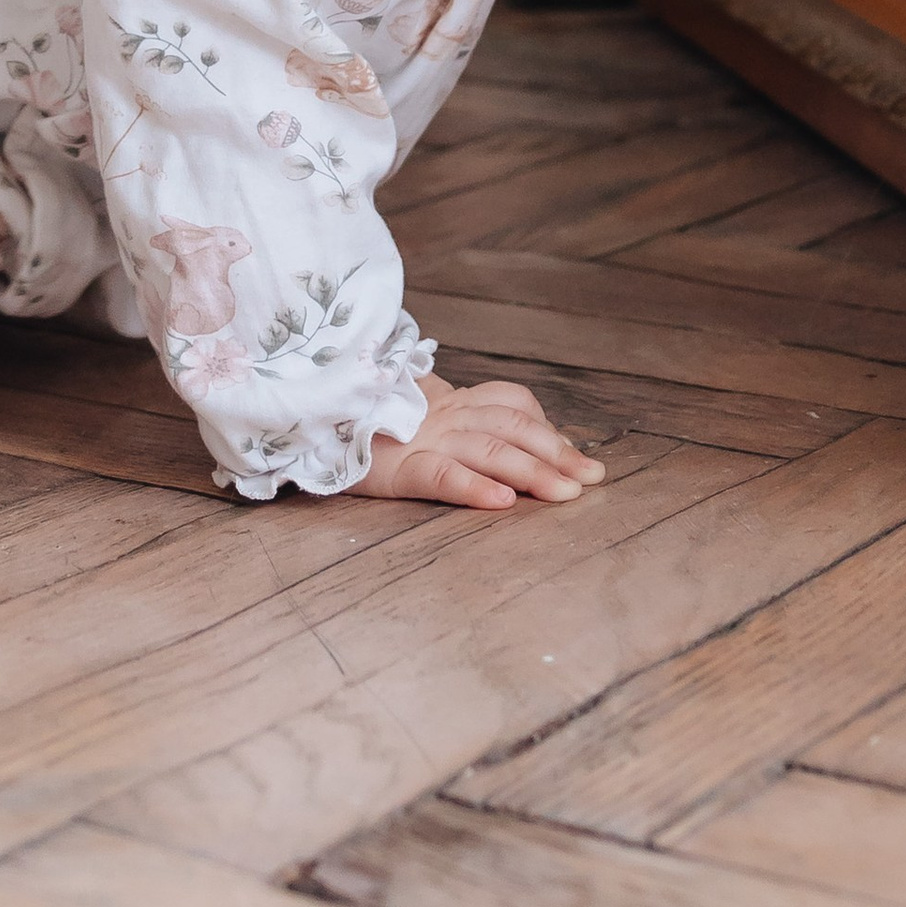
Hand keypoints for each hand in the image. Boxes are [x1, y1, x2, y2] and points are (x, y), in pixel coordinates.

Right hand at [355, 372, 607, 509]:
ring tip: (566, 492)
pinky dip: (474, 488)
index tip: (578, 456)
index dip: (547, 427)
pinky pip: (442, 475)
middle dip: (557, 453)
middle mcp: (443, 416)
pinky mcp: (398, 468)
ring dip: (533, 471)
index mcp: (450, 403)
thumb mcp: (419, 421)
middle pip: (512, 427)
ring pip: (489, 449)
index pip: (510, 403)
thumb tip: (513, 455)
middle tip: (593, 478)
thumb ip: (459, 426)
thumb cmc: (368, 430)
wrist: (312, 424)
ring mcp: (422, 439)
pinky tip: (503, 503)